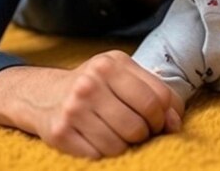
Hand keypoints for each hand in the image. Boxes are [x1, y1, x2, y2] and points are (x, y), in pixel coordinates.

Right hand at [0, 50, 183, 158]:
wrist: (43, 94)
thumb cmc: (95, 85)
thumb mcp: (123, 75)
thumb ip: (154, 91)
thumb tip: (175, 123)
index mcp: (112, 63)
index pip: (157, 98)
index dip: (164, 117)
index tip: (160, 122)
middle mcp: (91, 82)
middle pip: (139, 124)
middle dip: (146, 134)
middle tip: (140, 132)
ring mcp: (74, 108)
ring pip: (120, 144)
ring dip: (126, 147)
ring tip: (119, 135)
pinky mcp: (60, 133)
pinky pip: (98, 157)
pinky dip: (105, 155)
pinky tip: (100, 141)